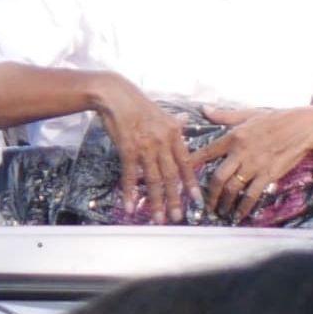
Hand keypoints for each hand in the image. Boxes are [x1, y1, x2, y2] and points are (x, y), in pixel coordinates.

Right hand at [89, 76, 190, 219]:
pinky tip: (130, 207)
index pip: (185, 163)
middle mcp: (162, 142)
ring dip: (156, 201)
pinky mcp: (128, 149)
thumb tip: (185, 122)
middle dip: (175, 198)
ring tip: (158, 218)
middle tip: (177, 217)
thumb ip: (175, 122)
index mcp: (174, 134)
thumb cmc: (138, 104)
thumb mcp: (162, 112)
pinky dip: (130, 193)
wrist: (116, 95)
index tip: (196, 199)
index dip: (191, 182)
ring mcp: (145, 147)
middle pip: (171, 176)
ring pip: (153, 179)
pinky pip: (130, 175)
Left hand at [199, 109, 312, 219]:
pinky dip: (244, 207)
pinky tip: (239, 215)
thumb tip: (204, 110)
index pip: (207, 152)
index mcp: (233, 137)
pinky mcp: (268, 175)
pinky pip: (252, 195)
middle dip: (209, 194)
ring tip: (220, 211)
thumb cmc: (276, 118)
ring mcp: (254, 166)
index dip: (192, 163)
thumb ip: (225, 116)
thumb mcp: (248, 114)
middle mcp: (240, 152)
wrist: (302, 126)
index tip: (182, 173)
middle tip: (205, 204)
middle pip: (217, 178)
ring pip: (232, 189)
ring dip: (224, 203)